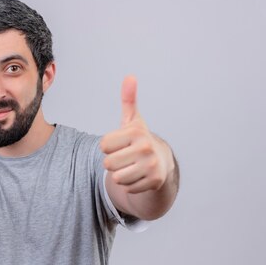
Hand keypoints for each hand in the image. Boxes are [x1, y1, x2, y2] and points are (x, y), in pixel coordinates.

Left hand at [100, 76, 171, 193]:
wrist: (161, 162)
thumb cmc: (139, 140)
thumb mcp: (132, 120)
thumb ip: (128, 100)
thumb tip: (130, 76)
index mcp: (136, 132)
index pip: (103, 145)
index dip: (109, 146)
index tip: (120, 144)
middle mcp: (145, 148)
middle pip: (107, 163)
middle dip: (113, 162)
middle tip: (125, 157)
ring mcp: (151, 165)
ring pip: (116, 178)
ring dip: (120, 175)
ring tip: (131, 166)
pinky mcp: (154, 181)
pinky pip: (127, 188)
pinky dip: (130, 184)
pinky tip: (139, 176)